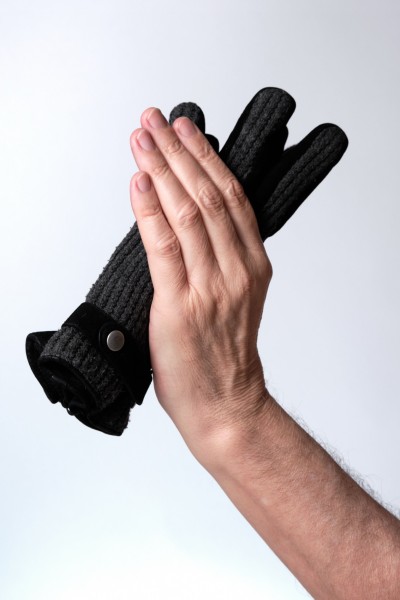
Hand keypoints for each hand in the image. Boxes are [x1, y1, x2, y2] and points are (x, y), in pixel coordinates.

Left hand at [129, 107, 271, 461]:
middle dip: (180, 152)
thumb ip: (220, 259)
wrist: (225, 405)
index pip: (231, 198)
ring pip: (188, 214)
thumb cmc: (224, 356)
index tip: (187, 129)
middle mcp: (236, 271)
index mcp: (253, 266)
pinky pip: (164, 248)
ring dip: (162, 171)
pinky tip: (140, 184)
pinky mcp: (181, 307)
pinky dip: (150, 212)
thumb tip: (188, 221)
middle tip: (157, 120)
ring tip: (143, 139)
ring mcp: (211, 288)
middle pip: (208, 196)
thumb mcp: (235, 298)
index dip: (207, 159)